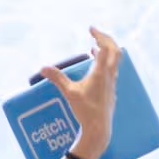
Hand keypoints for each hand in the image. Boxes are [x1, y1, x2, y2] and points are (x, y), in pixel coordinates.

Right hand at [40, 27, 121, 158]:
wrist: (99, 129)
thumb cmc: (85, 110)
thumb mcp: (69, 93)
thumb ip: (57, 78)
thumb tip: (43, 68)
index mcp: (101, 72)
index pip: (105, 47)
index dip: (99, 35)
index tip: (90, 29)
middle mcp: (110, 75)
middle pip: (116, 50)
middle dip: (106, 39)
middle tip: (95, 33)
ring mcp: (112, 83)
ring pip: (116, 60)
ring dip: (107, 49)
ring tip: (95, 45)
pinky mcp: (111, 89)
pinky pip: (112, 69)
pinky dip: (105, 60)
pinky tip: (96, 63)